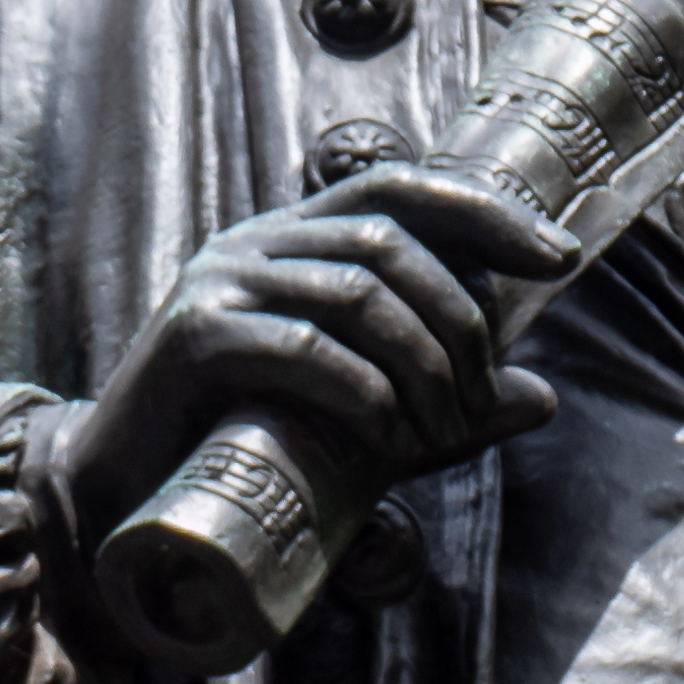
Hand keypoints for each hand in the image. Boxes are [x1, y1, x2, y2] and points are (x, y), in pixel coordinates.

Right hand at [54, 166, 580, 545]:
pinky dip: (366, 393)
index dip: (487, 214)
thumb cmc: (249, 445)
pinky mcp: (194, 341)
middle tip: (483, 398)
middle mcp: (255, 244)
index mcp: (295, 239)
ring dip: (424, 364)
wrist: (125, 494)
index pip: (402, 189)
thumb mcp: (364, 418)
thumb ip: (445, 404)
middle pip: (389, 243)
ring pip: (356, 293)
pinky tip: (390, 438)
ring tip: (442, 430)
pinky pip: (303, 347)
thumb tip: (542, 399)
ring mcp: (219, 286)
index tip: (558, 260)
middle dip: (460, 320)